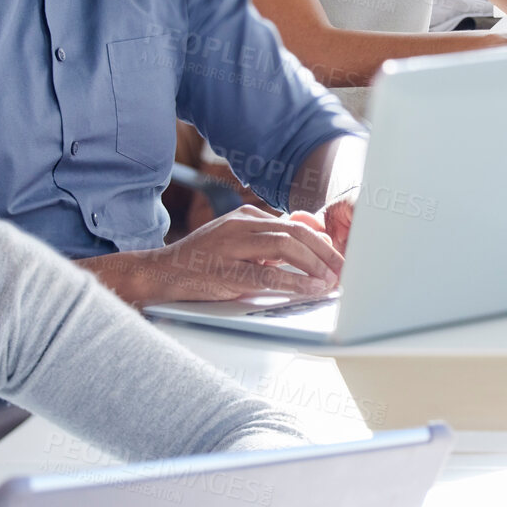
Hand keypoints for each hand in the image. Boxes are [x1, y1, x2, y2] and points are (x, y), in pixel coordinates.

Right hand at [127, 205, 343, 303]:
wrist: (161, 274)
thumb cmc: (202, 263)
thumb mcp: (238, 245)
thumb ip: (268, 243)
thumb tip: (308, 240)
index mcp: (245, 217)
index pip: (294, 223)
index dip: (322, 240)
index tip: (340, 256)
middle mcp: (240, 225)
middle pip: (295, 231)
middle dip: (326, 251)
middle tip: (344, 269)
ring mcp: (231, 246)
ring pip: (285, 246)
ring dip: (314, 264)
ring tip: (331, 279)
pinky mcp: (225, 271)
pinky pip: (267, 275)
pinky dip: (294, 282)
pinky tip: (310, 289)